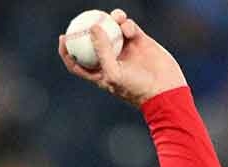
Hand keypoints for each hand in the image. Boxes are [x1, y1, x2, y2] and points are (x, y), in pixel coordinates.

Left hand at [58, 8, 186, 106]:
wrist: (164, 89)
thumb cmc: (135, 88)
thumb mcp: (113, 72)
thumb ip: (101, 50)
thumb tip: (93, 28)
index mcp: (98, 72)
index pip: (77, 61)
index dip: (67, 50)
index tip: (64, 37)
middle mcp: (110, 60)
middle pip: (93, 41)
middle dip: (88, 28)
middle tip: (84, 17)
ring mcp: (125, 50)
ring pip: (112, 31)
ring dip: (110, 21)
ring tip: (113, 16)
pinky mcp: (140, 42)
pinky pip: (129, 28)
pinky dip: (127, 24)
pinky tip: (127, 26)